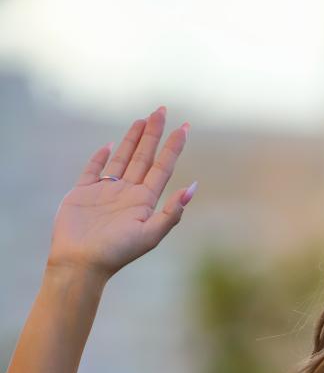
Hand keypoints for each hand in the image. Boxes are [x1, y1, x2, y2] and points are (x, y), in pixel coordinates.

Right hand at [46, 106, 194, 281]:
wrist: (81, 263)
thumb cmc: (116, 252)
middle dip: (154, 134)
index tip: (185, 126)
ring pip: (122, 159)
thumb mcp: (149, 234)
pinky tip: (109, 146)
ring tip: (142, 120)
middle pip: (144, 157)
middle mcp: (128, 194)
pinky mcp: (83, 193)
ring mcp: (106, 193)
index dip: (174, 147)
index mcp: (144, 202)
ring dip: (133, 140)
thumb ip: (171, 213)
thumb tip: (192, 188)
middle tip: (161, 109)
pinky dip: (101, 158)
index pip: (162, 167)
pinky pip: (94, 171)